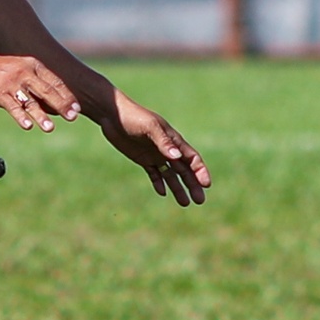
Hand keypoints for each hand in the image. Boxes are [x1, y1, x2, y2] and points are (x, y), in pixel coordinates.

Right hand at [0, 51, 79, 132]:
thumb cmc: (0, 71)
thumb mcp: (22, 70)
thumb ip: (37, 83)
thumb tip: (56, 102)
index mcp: (34, 66)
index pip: (55, 82)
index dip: (67, 96)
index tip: (77, 109)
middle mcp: (25, 74)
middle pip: (47, 91)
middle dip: (61, 105)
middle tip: (72, 118)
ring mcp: (12, 84)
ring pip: (30, 101)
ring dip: (41, 115)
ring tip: (50, 128)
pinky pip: (12, 106)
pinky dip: (20, 116)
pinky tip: (28, 126)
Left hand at [100, 92, 210, 206]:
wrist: (112, 115)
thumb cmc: (134, 117)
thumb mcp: (149, 127)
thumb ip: (163, 142)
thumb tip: (176, 156)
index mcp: (174, 140)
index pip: (192, 158)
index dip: (200, 171)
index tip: (206, 184)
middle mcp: (167, 149)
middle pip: (185, 170)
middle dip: (193, 185)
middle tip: (200, 201)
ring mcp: (155, 155)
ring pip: (171, 175)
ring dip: (178, 188)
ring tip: (184, 203)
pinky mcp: (142, 159)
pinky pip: (154, 174)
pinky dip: (159, 183)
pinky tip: (162, 193)